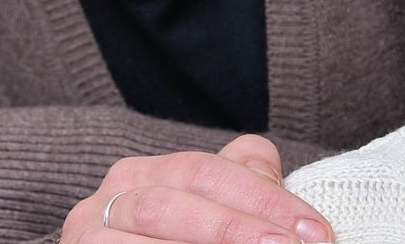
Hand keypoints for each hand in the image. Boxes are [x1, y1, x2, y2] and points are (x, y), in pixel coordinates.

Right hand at [62, 134, 332, 243]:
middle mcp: (105, 205)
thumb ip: (239, 181)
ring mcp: (87, 242)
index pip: (206, 171)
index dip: (264, 198)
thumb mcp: (207, 214)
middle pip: (173, 204)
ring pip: (148, 243)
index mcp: (139, 176)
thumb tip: (270, 168)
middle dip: (237, 228)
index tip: (316, 232)